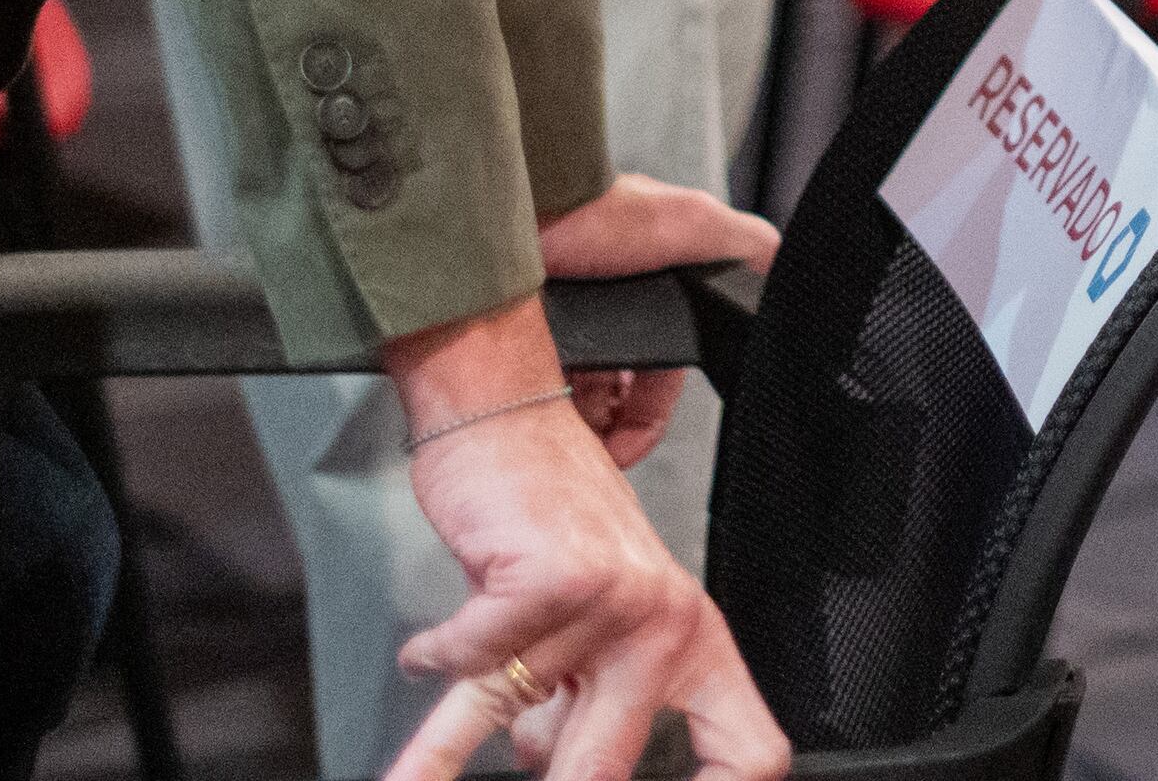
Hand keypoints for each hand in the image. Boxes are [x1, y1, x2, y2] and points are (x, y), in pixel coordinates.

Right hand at [383, 297, 787, 780]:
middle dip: (558, 780)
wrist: (509, 414)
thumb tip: (548, 767)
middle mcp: (664, 622)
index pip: (748, 747)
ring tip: (410, 778)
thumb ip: (585, 695)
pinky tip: (431, 648)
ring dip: (443, 756)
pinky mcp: (550, 581)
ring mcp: (613, 602)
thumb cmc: (550, 512)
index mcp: (692, 639)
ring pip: (519, 726)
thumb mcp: (595, 615)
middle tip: (524, 768)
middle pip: (608, 768)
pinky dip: (437, 659)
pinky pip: (471, 665)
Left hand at [532, 175, 778, 468]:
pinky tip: (530, 411)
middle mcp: (605, 312)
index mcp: (653, 297)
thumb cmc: (601, 210)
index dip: (647, 422)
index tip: (625, 452)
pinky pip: (527, 386)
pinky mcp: (518, 331)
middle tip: (589, 449)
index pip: (659, 383)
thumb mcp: (695, 222)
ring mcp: (560, 322)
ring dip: (569, 422)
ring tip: (557, 435)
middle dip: (606, 427)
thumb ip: (750, 248)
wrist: (520, 208)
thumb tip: (787, 277)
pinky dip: (532, 404)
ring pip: (568, 397)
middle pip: (612, 397)